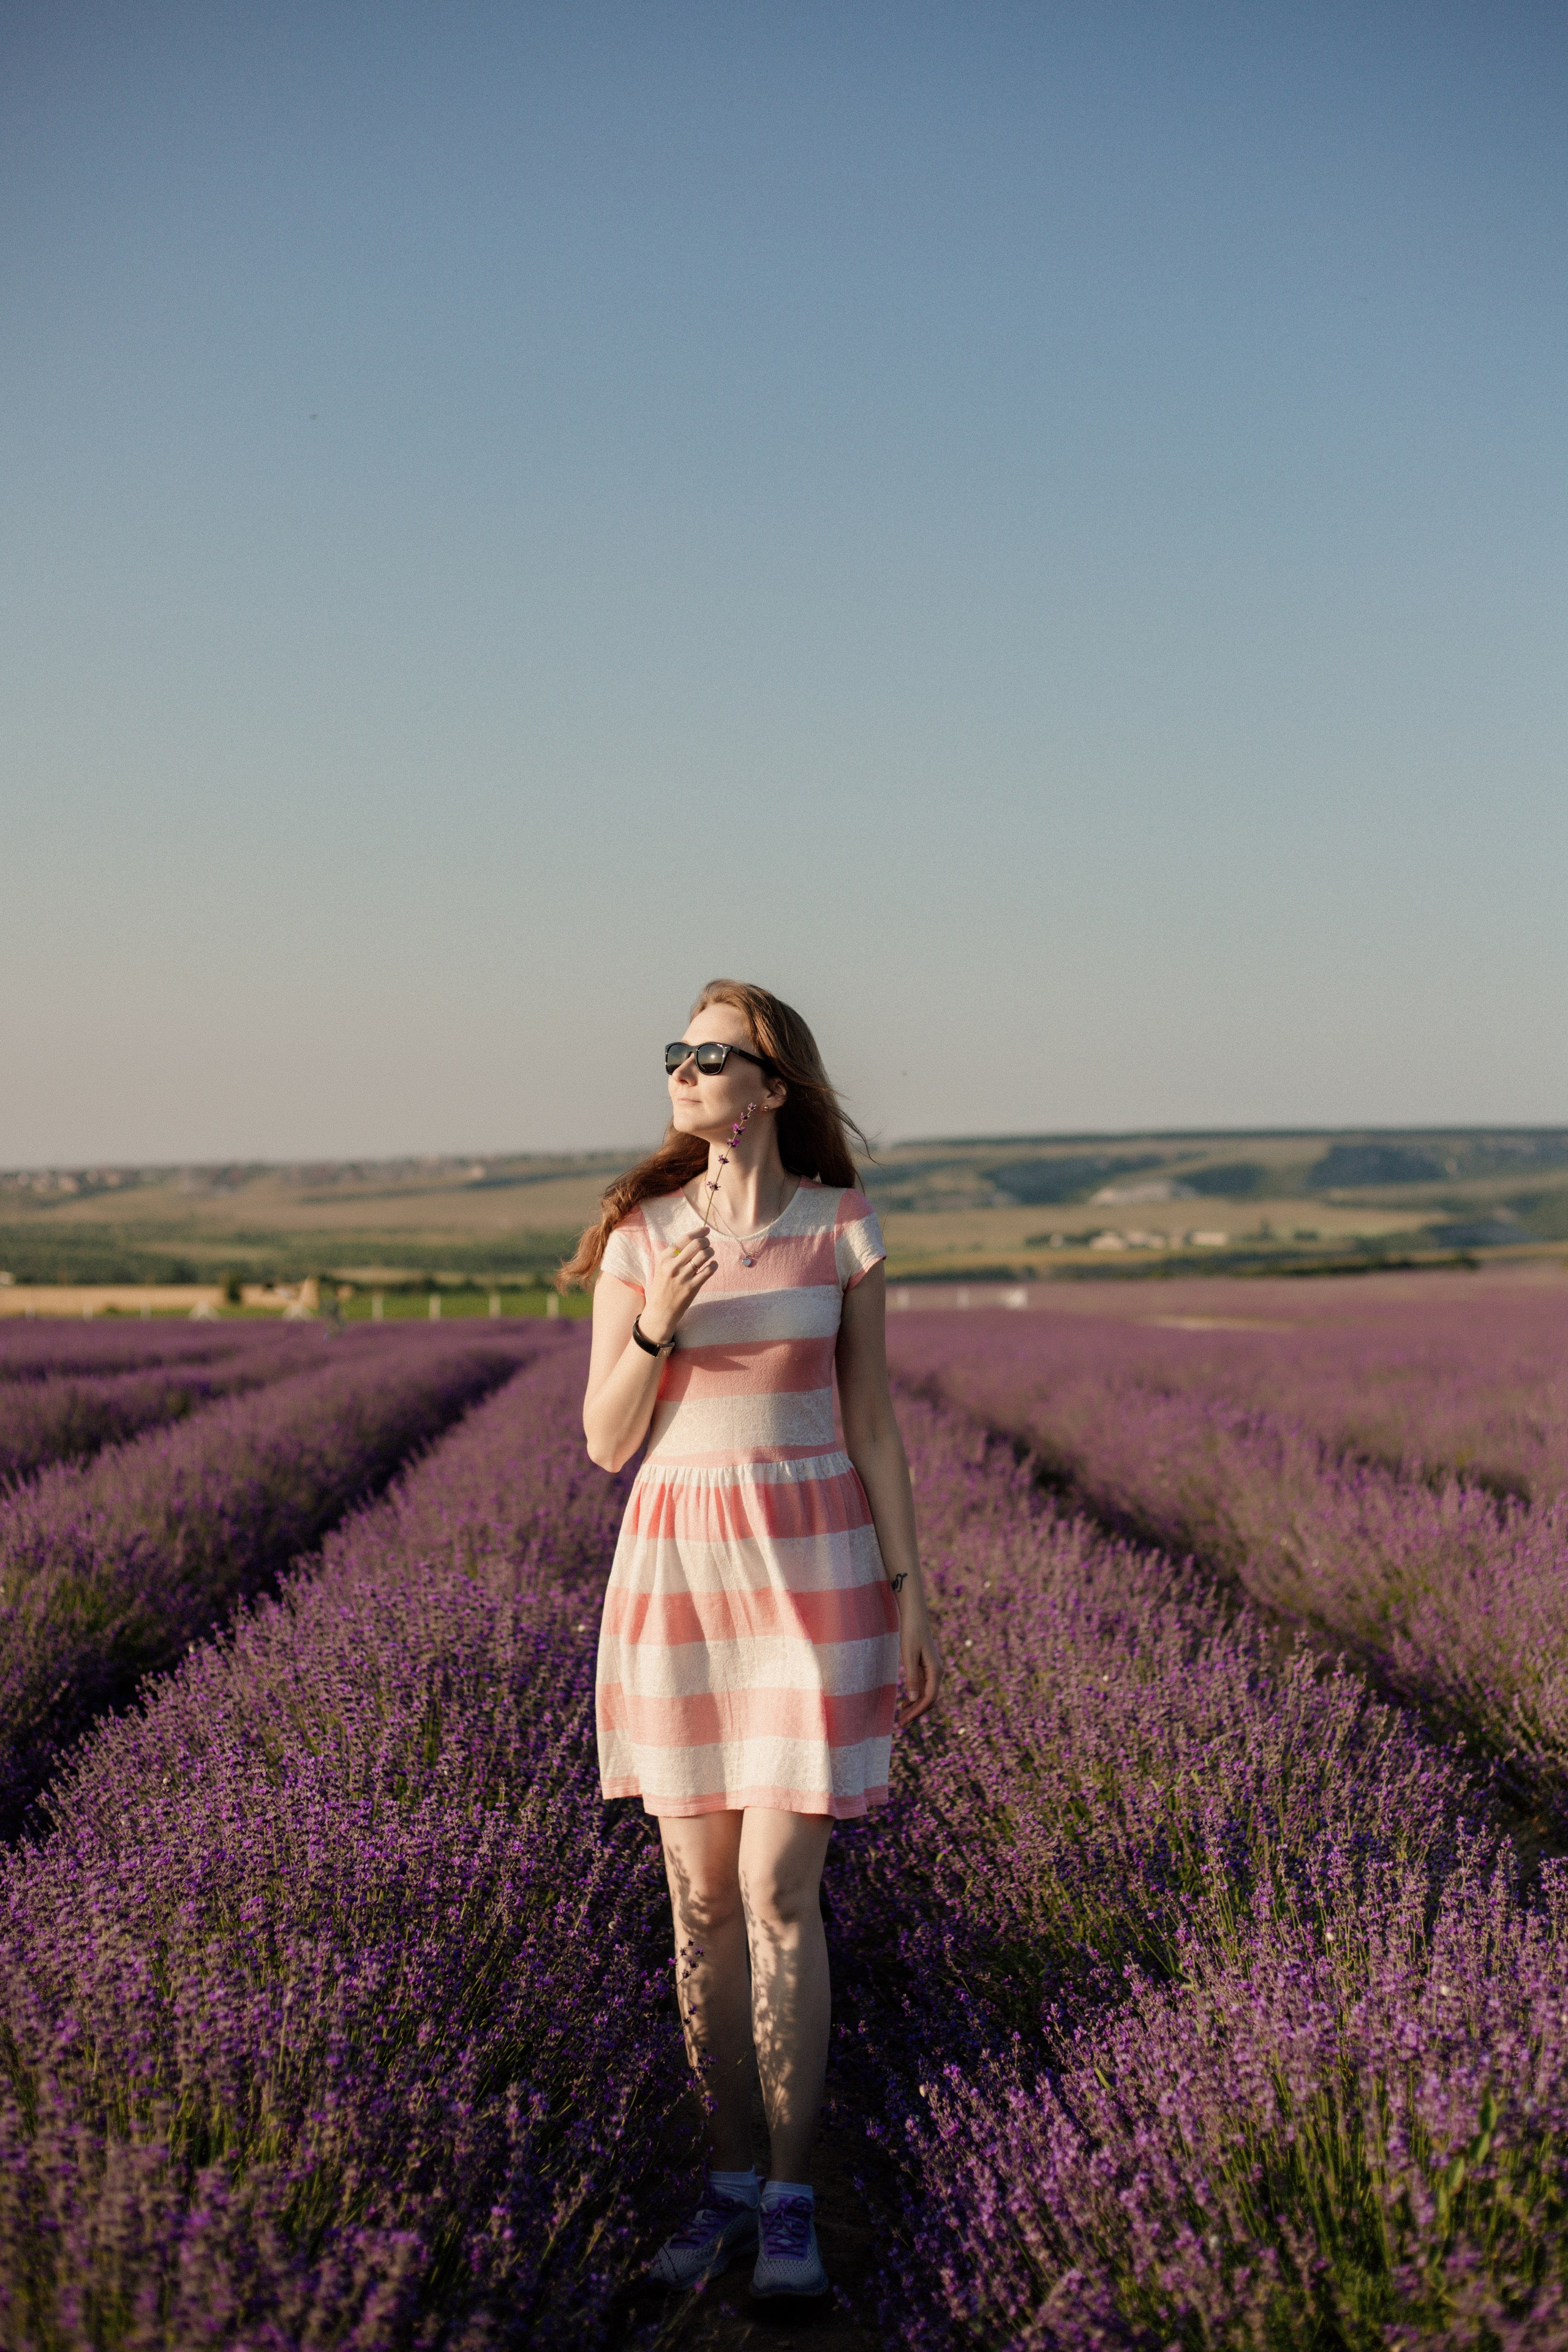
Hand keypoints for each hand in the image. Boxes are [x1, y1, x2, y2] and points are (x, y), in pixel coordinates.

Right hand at [638, 1229, 717, 1346]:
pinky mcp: (692, 1287)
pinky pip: (709, 1270)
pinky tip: (712, 1266)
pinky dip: (713, 1265)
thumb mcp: (662, 1267)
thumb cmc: (663, 1286)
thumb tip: (693, 1238)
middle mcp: (673, 1266)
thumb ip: (674, 1254)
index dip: (698, 1232)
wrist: (661, 1310)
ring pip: (704, 1255)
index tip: (706, 1230)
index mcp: (664, 1258)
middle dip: (706, 1241)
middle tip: (708, 1244)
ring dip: (711, 1251)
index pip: (685, 1238)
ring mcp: (683, 1277)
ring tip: (710, 1254)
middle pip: (696, 1244)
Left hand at [896, 1610, 942, 1727]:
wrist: (915, 1615)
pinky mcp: (927, 1667)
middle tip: (901, 1723)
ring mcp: (933, 1669)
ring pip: (927, 1694)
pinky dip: (916, 1696)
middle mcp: (937, 1672)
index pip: (929, 1698)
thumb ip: (912, 1677)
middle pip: (929, 1699)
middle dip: (916, 1712)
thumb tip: (915, 1699)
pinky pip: (924, 1686)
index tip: (904, 1720)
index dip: (917, 1711)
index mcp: (936, 1670)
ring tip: (902, 1716)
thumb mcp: (909, 1655)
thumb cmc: (911, 1632)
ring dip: (916, 1706)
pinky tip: (906, 1702)